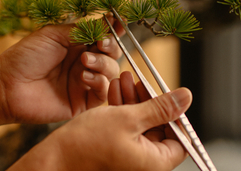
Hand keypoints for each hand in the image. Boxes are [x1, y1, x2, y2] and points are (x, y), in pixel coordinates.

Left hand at [0, 13, 123, 123]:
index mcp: (77, 46)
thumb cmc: (25, 57)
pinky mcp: (82, 102)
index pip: (102, 37)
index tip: (118, 22)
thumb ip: (80, 30)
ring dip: (103, 64)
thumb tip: (105, 23)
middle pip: (112, 54)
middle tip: (100, 44)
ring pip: (111, 72)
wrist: (7, 86)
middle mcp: (83, 63)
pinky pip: (102, 93)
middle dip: (111, 47)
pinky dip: (99, 82)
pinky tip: (84, 77)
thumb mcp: (53, 35)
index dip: (113, 30)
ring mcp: (84, 83)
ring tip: (85, 61)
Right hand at [8, 72, 191, 170]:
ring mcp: (129, 157)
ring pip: (140, 124)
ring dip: (133, 100)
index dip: (174, 113)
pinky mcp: (116, 150)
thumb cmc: (87, 144)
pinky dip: (122, 110)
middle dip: (148, 99)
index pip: (180, 137)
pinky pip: (126, 128)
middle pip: (158, 127)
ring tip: (123, 79)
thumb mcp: (128, 118)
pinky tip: (114, 91)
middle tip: (139, 80)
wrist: (54, 158)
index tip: (164, 94)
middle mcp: (145, 163)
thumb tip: (186, 97)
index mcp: (155, 162)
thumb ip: (160, 108)